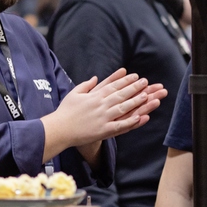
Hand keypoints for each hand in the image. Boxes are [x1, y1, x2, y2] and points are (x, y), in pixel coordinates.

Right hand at [42, 69, 165, 159]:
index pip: (113, 86)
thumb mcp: (74, 93)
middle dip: (135, 88)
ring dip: (136, 102)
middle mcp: (100, 105)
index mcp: (94, 96)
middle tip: (146, 82)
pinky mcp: (103, 130)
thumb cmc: (65, 112)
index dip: (126, 81)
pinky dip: (130, 122)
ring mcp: (102, 118)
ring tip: (147, 96)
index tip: (136, 76)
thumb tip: (95, 78)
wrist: (59, 129)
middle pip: (121, 95)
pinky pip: (120, 126)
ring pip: (123, 108)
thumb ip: (86, 85)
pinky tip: (141, 118)